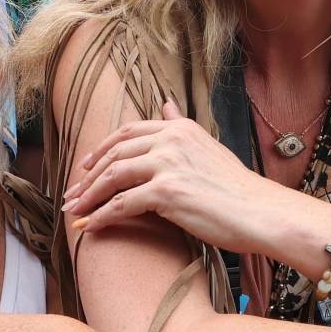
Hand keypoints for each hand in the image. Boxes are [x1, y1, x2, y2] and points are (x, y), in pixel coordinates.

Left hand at [62, 100, 270, 252]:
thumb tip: (166, 103)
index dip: (101, 149)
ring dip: (87, 197)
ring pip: (112, 177)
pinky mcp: (166, 191)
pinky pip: (121, 204)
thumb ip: (182, 126)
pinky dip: (100, 217)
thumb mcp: (209, 146)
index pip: (128, 132)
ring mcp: (167, 164)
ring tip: (74, 212)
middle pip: (114, 153)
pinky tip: (90, 228)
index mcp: (180, 128)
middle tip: (71, 195)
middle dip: (87, 176)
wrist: (259, 212)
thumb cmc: (238, 189)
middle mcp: (171, 139)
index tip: (85, 167)